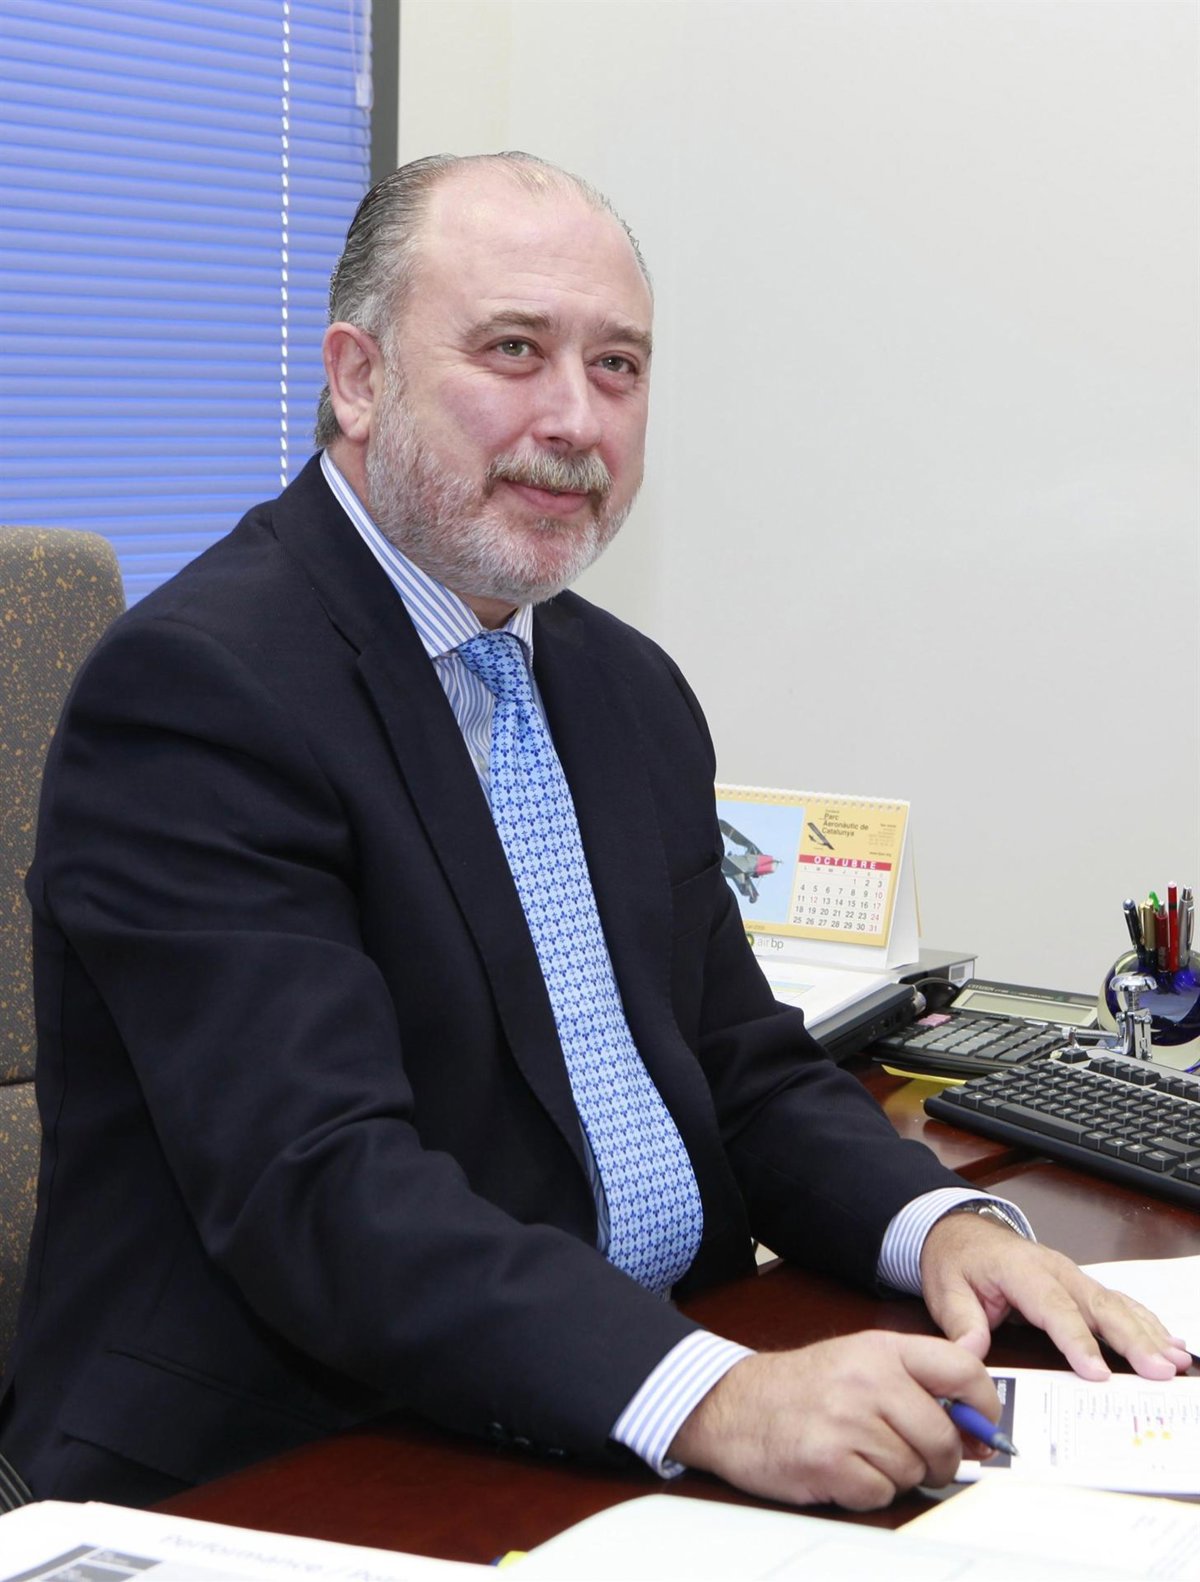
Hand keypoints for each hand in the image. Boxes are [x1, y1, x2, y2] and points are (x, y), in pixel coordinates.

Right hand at [667, 1330, 998, 1509]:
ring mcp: (847, 1420)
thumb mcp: (859, 1362)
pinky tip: (844, 1471)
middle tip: (922, 1460)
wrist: (732, 1404)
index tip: (982, 1429)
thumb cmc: (799, 1388)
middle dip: (941, 1460)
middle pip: (943, 1435)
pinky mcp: (828, 1461)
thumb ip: (916, 1382)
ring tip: (864, 1456)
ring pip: (913, 1469)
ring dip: (897, 1475)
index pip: (962, 1368)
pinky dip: (868, 1492)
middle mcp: (868, 1379)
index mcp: (881, 1349)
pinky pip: (881, 1493)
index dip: (985, 1405)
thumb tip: (976, 1428)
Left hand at [920, 1211, 1193, 1380]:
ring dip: (1148, 1333)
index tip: (1097, 1374)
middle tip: (1159, 1371)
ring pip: (1116, 1304)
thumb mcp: (945, 1289)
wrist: (960, 1230)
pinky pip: (1119, 1303)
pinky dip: (1146, 1323)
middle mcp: (1055, 1270)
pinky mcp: (1080, 1286)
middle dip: (1132, 1339)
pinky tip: (1171, 1343)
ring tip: (1175, 1363)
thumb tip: (967, 1355)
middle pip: (1098, 1305)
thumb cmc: (956, 1261)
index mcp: (1020, 1270)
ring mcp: (1072, 1276)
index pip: (1053, 1307)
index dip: (1077, 1340)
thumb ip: (959, 1322)